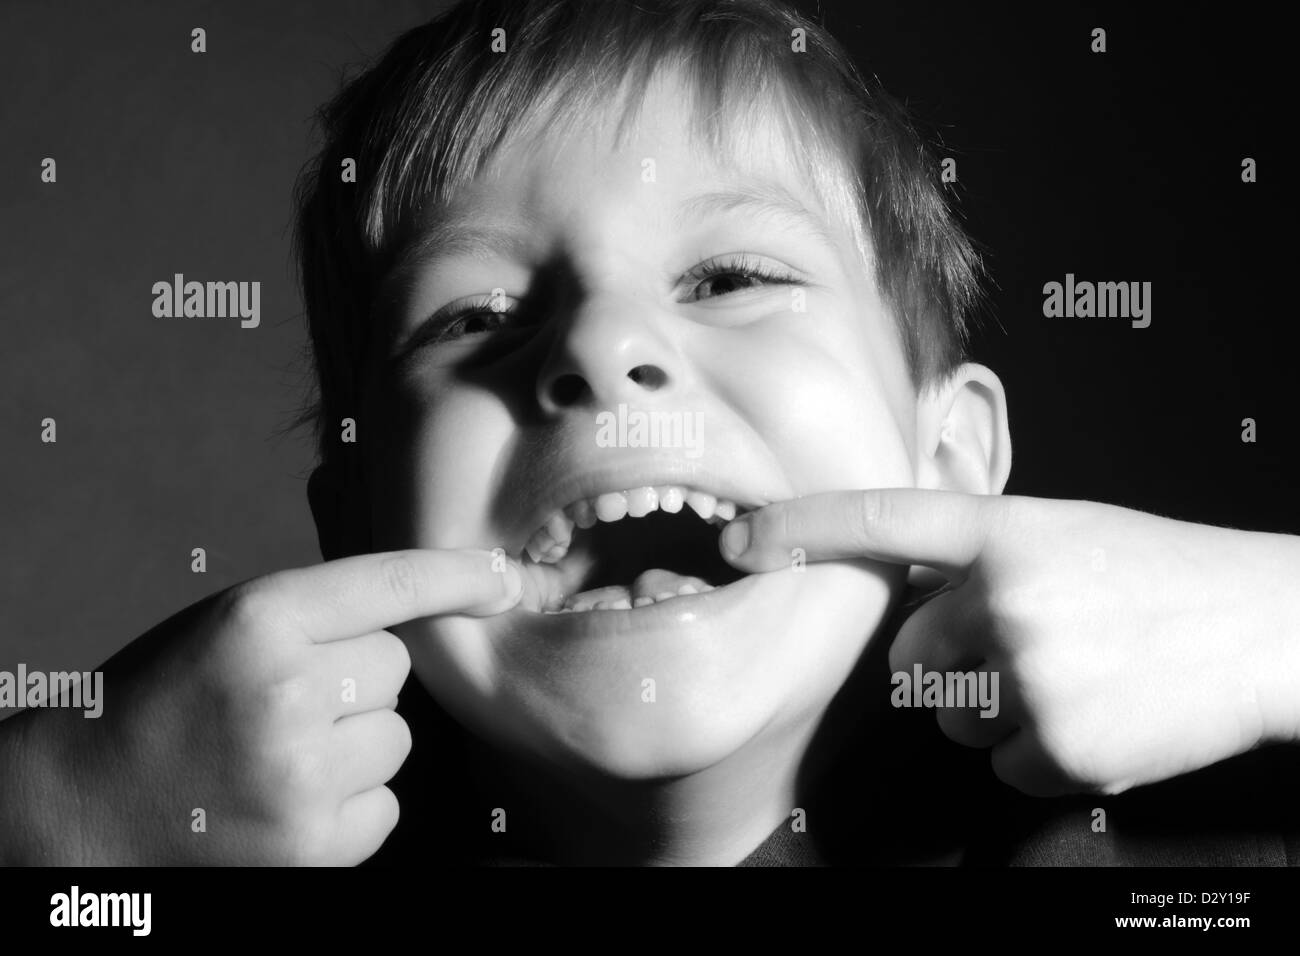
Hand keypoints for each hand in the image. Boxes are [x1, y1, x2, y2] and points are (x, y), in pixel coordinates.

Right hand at [0, 549, 521, 863]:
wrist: (83, 807)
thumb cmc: (164, 702)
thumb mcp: (228, 626)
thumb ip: (318, 613)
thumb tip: (431, 604)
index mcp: (259, 620)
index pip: (389, 583)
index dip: (457, 575)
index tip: (507, 578)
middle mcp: (286, 692)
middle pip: (398, 665)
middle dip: (359, 679)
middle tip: (285, 701)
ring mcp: (302, 776)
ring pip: (398, 736)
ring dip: (357, 744)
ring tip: (281, 754)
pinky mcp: (315, 847)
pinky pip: (387, 804)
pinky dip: (352, 806)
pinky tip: (289, 802)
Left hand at [719, 489, 1299, 795]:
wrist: (1264, 629)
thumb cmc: (1158, 575)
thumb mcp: (1062, 535)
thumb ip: (978, 554)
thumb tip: (903, 579)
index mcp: (1007, 532)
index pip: (882, 520)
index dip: (801, 526)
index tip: (739, 537)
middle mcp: (1007, 598)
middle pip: (909, 657)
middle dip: (947, 662)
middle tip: (1024, 646)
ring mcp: (1031, 674)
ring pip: (953, 718)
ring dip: (995, 710)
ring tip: (1072, 676)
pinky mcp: (1058, 745)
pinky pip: (999, 764)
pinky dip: (1037, 750)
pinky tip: (1094, 713)